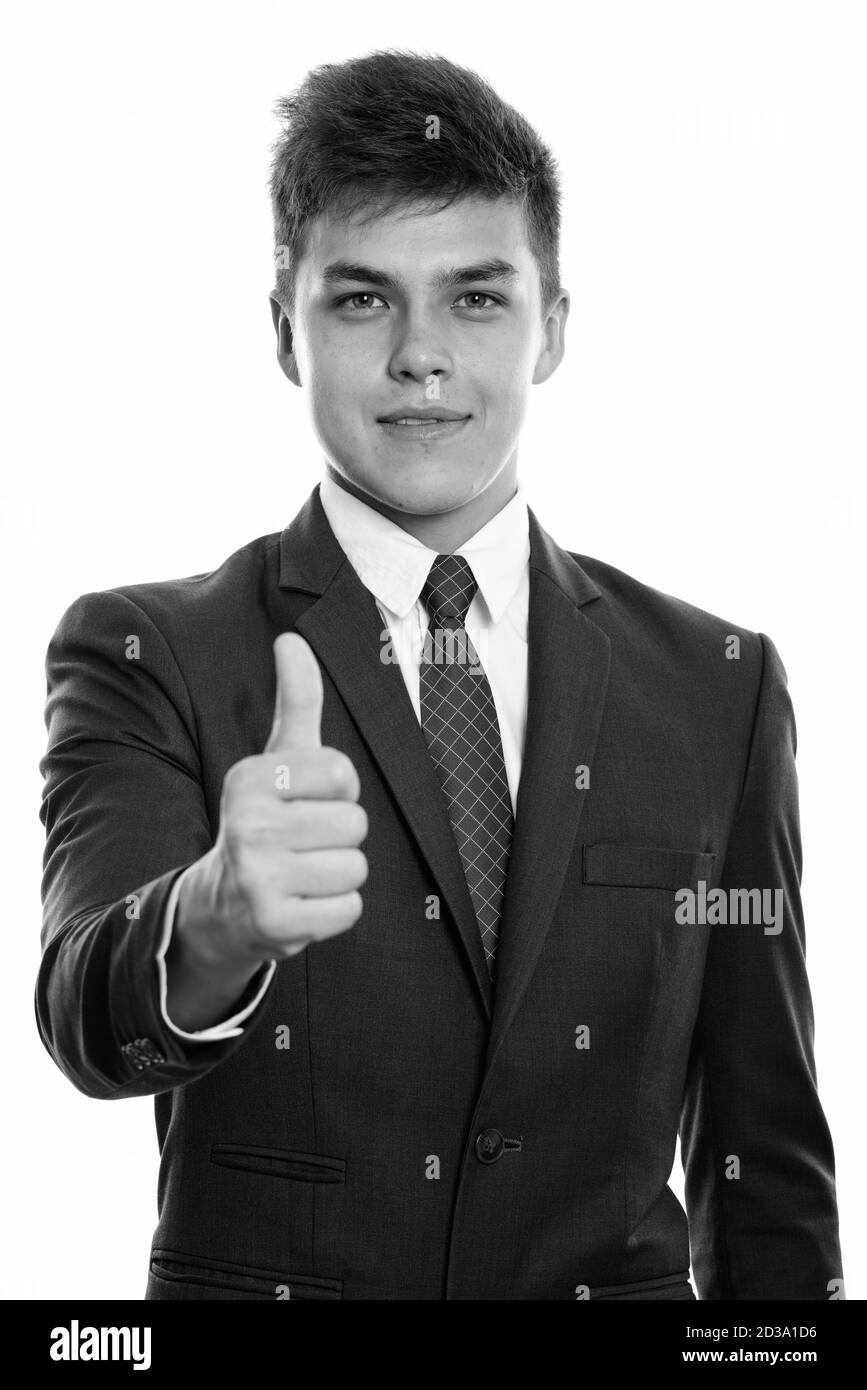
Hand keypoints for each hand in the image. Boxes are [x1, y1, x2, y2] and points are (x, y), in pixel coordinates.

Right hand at [176, 633, 367, 976]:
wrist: (218, 906)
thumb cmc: (264, 822)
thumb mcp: (275, 761)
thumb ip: (295, 701)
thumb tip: (292, 639)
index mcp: (250, 778)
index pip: (342, 773)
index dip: (338, 791)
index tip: (306, 803)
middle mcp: (248, 824)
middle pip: (354, 823)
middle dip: (339, 837)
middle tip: (302, 845)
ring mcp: (258, 876)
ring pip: (355, 868)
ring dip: (338, 876)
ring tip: (301, 874)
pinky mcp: (275, 923)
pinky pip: (349, 909)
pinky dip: (334, 912)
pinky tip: (301, 904)